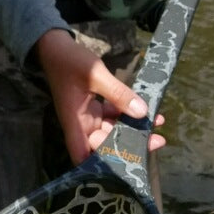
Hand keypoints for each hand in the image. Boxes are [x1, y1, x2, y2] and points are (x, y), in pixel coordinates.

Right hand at [35, 29, 165, 163]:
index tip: (128, 165)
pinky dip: (127, 114)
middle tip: (157, 140)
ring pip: (112, 130)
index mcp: (75, 122)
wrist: (55, 46)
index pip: (84, 155)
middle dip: (130, 145)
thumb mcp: (95, 75)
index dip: (101, 167)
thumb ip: (118, 94)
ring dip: (132, 128)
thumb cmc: (69, 61)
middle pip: (105, 144)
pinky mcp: (92, 108)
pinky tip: (146, 111)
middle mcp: (81, 124)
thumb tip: (142, 112)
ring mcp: (87, 116)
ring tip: (158, 124)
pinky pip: (111, 117)